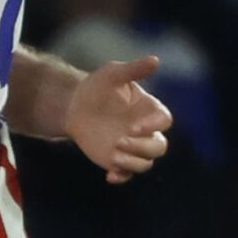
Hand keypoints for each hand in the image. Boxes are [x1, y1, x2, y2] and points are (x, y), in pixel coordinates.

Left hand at [64, 56, 172, 182]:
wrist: (74, 106)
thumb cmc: (97, 87)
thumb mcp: (112, 74)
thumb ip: (133, 70)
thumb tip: (156, 60)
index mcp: (148, 110)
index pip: (164, 120)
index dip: (154, 125)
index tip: (134, 126)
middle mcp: (145, 131)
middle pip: (159, 147)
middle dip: (143, 147)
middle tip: (120, 141)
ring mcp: (133, 147)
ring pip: (146, 163)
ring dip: (133, 162)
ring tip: (113, 155)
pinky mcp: (118, 160)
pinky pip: (128, 174)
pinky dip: (122, 177)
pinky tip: (110, 175)